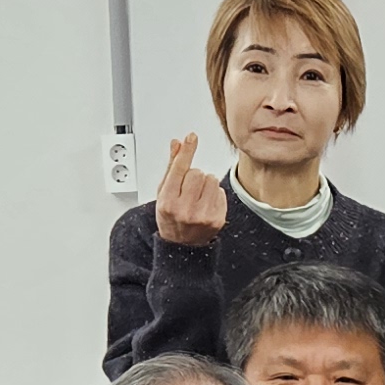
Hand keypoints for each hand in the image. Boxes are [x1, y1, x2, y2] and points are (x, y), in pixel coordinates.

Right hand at [153, 134, 226, 249]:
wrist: (182, 246)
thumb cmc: (170, 217)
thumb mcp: (163, 193)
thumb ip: (171, 167)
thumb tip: (176, 144)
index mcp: (168, 202)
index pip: (179, 169)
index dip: (186, 151)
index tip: (192, 137)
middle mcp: (185, 210)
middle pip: (198, 173)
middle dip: (193, 176)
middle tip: (188, 189)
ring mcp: (202, 216)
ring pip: (212, 180)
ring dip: (205, 184)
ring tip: (197, 197)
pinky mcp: (217, 220)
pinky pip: (221, 192)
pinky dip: (214, 195)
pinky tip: (205, 205)